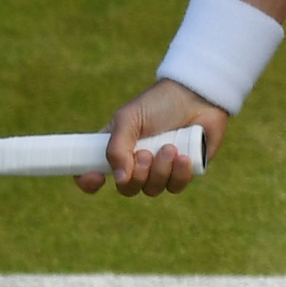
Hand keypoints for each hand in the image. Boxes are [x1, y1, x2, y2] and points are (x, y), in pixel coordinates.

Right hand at [80, 78, 228, 196]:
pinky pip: (175, 187)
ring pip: (153, 190)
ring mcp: (160, 170)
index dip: (88, 181)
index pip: (92, 172)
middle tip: (146, 153)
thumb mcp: (129, 119)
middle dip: (137, 174)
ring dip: (160, 171)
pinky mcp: (182, 173)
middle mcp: (136, 163)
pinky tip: (184, 156)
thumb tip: (120, 180)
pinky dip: (179, 174)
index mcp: (117, 148)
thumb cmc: (159, 103)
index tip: (97, 177)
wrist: (197, 96)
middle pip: (127, 189)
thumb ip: (118, 148)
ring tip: (170, 147)